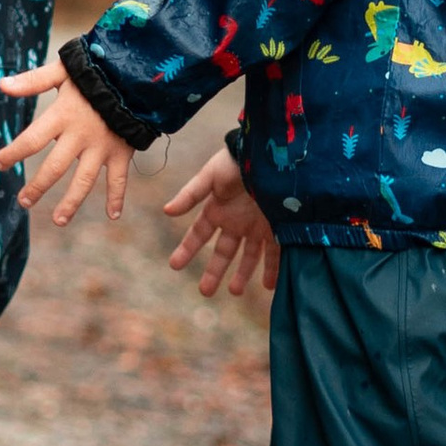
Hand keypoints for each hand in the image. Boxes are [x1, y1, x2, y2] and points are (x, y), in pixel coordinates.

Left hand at [0, 53, 132, 229]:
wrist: (136, 72)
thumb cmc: (95, 70)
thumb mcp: (62, 70)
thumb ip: (33, 80)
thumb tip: (2, 85)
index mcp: (62, 116)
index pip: (31, 140)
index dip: (12, 153)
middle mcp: (80, 136)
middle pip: (54, 168)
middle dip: (37, 187)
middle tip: (23, 202)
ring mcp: (102, 146)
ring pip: (84, 181)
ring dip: (71, 202)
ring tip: (58, 220)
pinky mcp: (122, 151)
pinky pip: (119, 178)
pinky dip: (117, 197)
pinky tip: (113, 215)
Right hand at [162, 144, 278, 299]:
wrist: (272, 154)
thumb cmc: (238, 161)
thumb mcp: (211, 176)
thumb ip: (191, 195)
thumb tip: (167, 212)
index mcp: (218, 209)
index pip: (198, 234)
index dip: (186, 250)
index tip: (174, 265)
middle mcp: (236, 221)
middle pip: (223, 252)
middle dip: (214, 271)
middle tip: (205, 291)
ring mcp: (257, 227)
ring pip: (248, 257)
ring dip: (242, 275)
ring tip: (235, 292)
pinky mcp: (279, 228)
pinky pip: (275, 254)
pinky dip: (273, 270)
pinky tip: (270, 285)